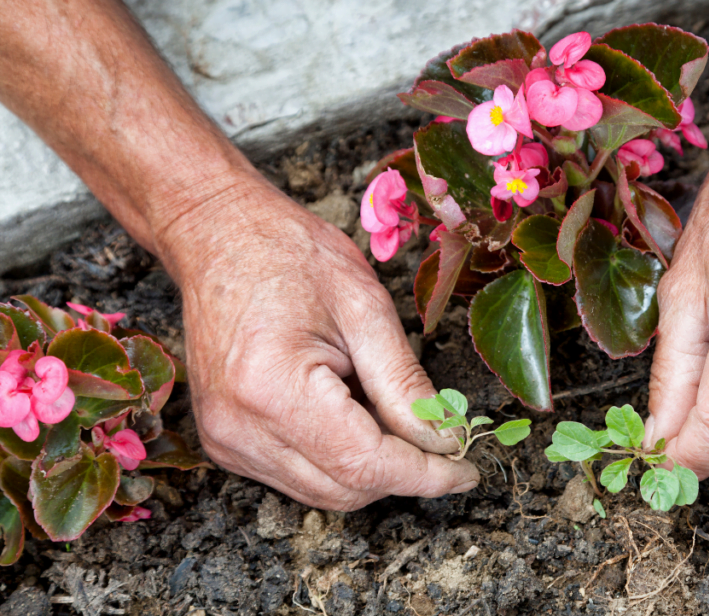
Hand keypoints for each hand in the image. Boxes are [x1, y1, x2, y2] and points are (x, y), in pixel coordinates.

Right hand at [161, 174, 478, 509]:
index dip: (424, 474)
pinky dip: (338, 459)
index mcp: (272, 388)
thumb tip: (444, 438)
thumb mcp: (366, 308)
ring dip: (371, 468)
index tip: (467, 469)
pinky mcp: (225, 441)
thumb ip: (404, 383)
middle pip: (344, 490)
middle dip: (403, 473)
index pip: (364, 464)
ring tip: (388, 409)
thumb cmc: (291, 255)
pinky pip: (298, 475)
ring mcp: (226, 440)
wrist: (220, 238)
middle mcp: (238, 428)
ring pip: (323, 492)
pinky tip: (353, 412)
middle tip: (442, 436)